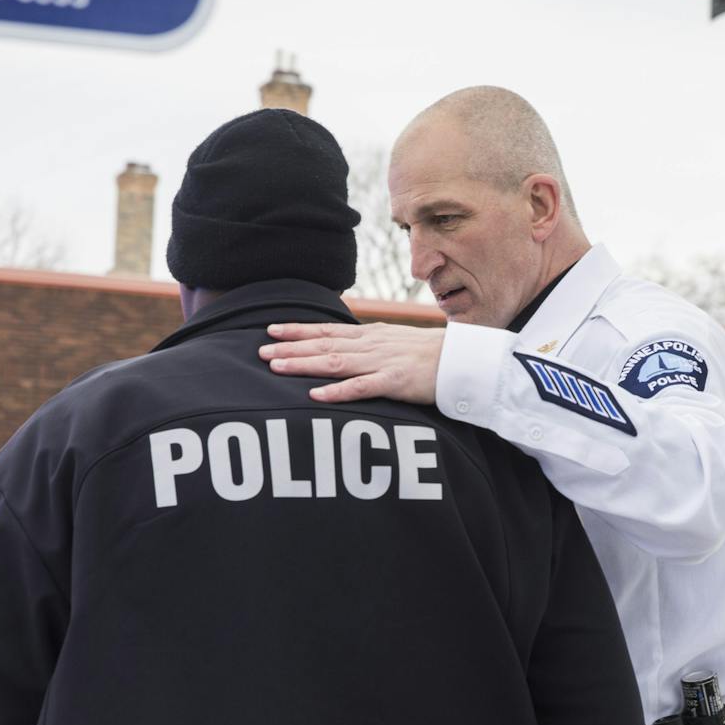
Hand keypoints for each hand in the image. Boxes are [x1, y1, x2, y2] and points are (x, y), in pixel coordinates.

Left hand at [258, 321, 445, 403]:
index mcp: (370, 335)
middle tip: (261, 351)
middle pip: (323, 345)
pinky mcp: (395, 382)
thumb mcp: (393, 341)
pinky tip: (316, 395)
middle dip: (290, 348)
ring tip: (277, 367)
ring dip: (304, 364)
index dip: (297, 330)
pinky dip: (338, 391)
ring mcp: (382, 362)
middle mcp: (371, 345)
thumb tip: (341, 342)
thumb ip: (367, 342)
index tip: (271, 330)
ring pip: (335, 362)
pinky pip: (362, 388)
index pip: (326, 330)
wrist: (463, 360)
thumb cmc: (428, 355)